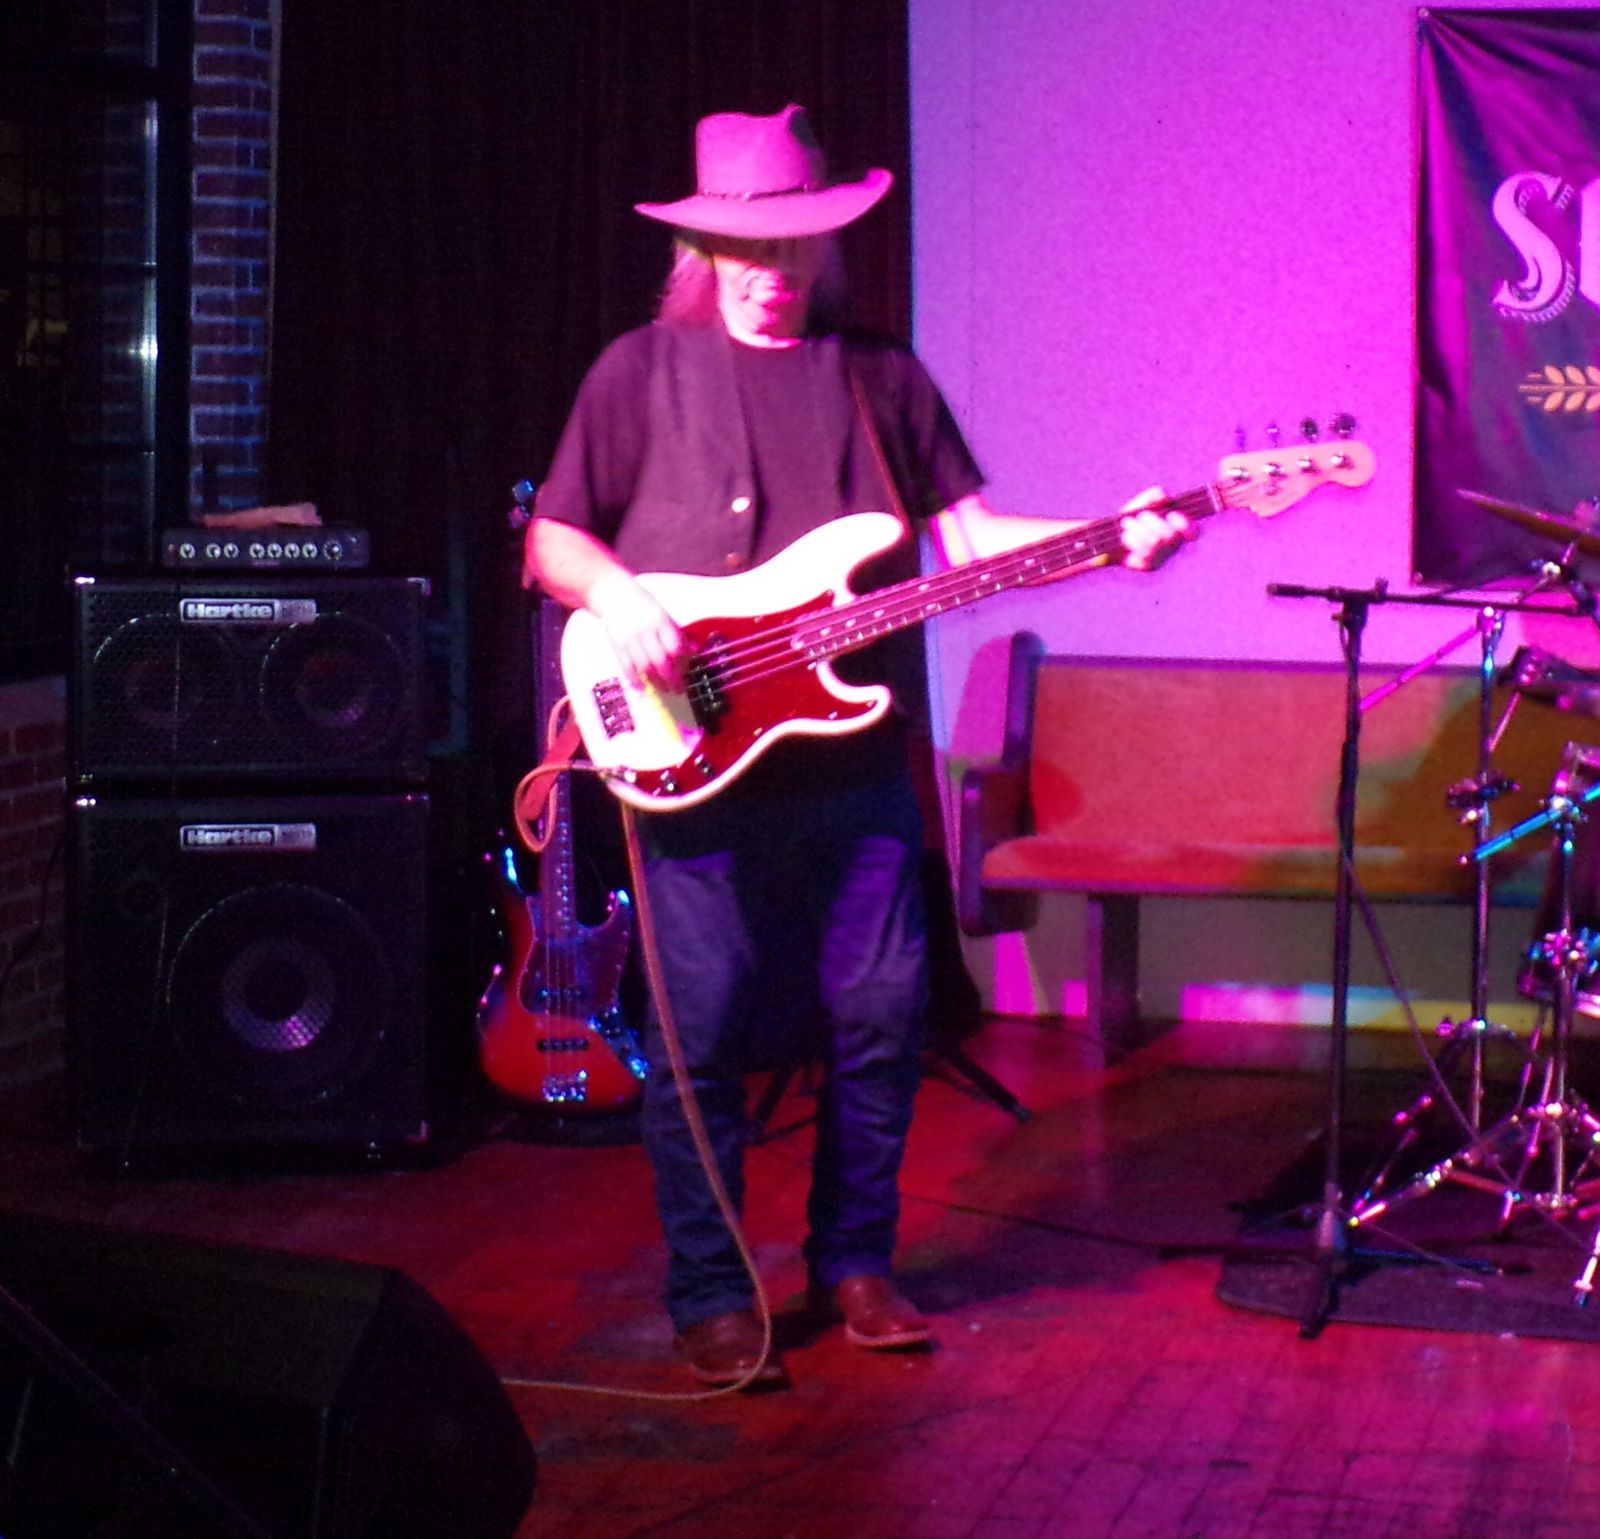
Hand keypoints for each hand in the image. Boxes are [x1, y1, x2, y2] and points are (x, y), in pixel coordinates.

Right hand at [588, 573, 687, 690]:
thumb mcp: (663, 614)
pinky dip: (634, 680)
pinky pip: (626, 667)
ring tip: (664, 689)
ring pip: (644, 667)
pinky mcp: (617, 646)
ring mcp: (630, 639)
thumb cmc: (642, 604)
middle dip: (672, 678)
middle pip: (660, 660)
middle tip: (679, 689)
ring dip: (656, 682)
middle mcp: (645, 631)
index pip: (674, 645)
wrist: (612, 594)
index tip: (688, 669)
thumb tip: (695, 649)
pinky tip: (642, 688)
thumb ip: (677, 632)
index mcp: (660, 621)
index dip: (682, 660)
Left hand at [1118, 486, 1195, 570]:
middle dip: (1151, 521)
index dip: (1184, 523)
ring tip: (1127, 524)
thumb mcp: (1141, 503)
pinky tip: (1125, 536)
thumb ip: (1153, 496)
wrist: (1112, 538)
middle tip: (1140, 516)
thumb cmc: (1132, 519)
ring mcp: (1162, 556)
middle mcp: (1173, 544)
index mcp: (1177, 529)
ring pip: (1154, 541)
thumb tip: (1164, 496)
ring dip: (1137, 528)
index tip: (1171, 515)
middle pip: (1169, 533)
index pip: (1192, 530)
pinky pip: (1143, 552)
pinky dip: (1131, 540)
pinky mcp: (1149, 565)